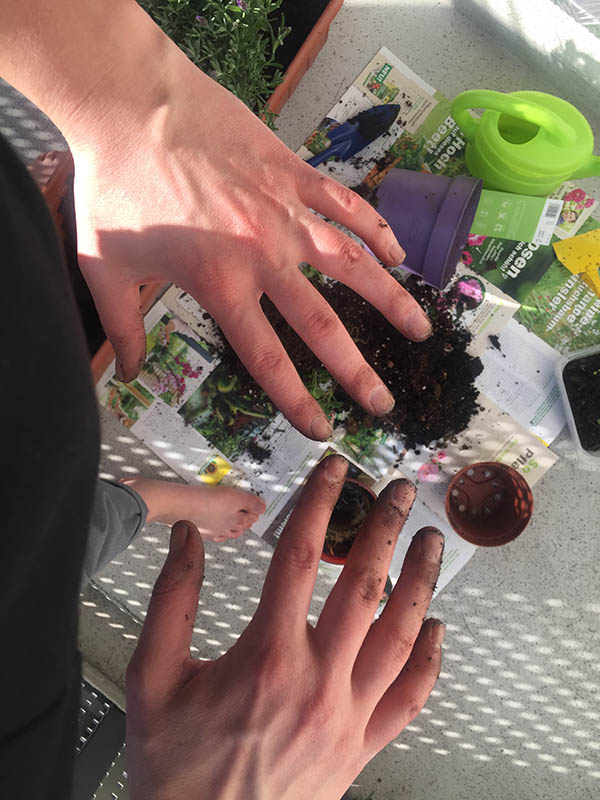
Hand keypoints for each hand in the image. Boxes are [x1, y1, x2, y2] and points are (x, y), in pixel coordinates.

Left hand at [67, 6, 429, 439]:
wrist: (132, 104)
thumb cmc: (114, 186)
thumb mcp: (104, 267)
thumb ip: (121, 328)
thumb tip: (131, 375)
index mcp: (221, 285)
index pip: (269, 359)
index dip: (298, 401)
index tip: (323, 429)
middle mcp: (265, 256)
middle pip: (323, 325)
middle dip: (356, 371)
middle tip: (384, 404)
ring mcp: (286, 212)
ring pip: (353, 264)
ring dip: (390, 301)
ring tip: (420, 331)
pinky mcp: (294, 173)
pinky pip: (346, 206)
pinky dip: (375, 230)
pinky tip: (397, 254)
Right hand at [126, 455, 444, 799]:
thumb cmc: (175, 768)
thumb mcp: (152, 676)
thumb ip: (172, 601)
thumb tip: (187, 539)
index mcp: (267, 655)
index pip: (299, 557)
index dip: (320, 503)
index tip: (337, 471)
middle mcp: (317, 680)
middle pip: (363, 586)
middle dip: (386, 529)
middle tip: (403, 491)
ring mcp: (346, 717)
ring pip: (399, 636)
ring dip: (420, 583)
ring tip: (433, 543)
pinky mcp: (360, 748)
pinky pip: (408, 699)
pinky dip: (428, 661)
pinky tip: (437, 630)